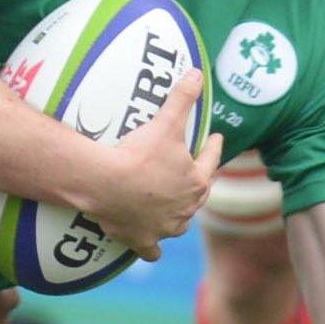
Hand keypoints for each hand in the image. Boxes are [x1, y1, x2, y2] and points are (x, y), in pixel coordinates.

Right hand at [86, 71, 222, 261]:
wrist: (108, 186)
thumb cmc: (140, 155)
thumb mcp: (165, 123)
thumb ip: (182, 98)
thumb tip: (197, 73)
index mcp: (196, 181)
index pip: (211, 161)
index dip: (214, 148)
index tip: (216, 139)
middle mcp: (186, 208)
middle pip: (198, 195)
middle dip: (198, 184)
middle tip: (194, 174)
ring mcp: (165, 227)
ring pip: (179, 223)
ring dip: (178, 216)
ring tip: (174, 209)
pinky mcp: (143, 240)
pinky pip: (151, 250)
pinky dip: (151, 249)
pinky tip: (151, 250)